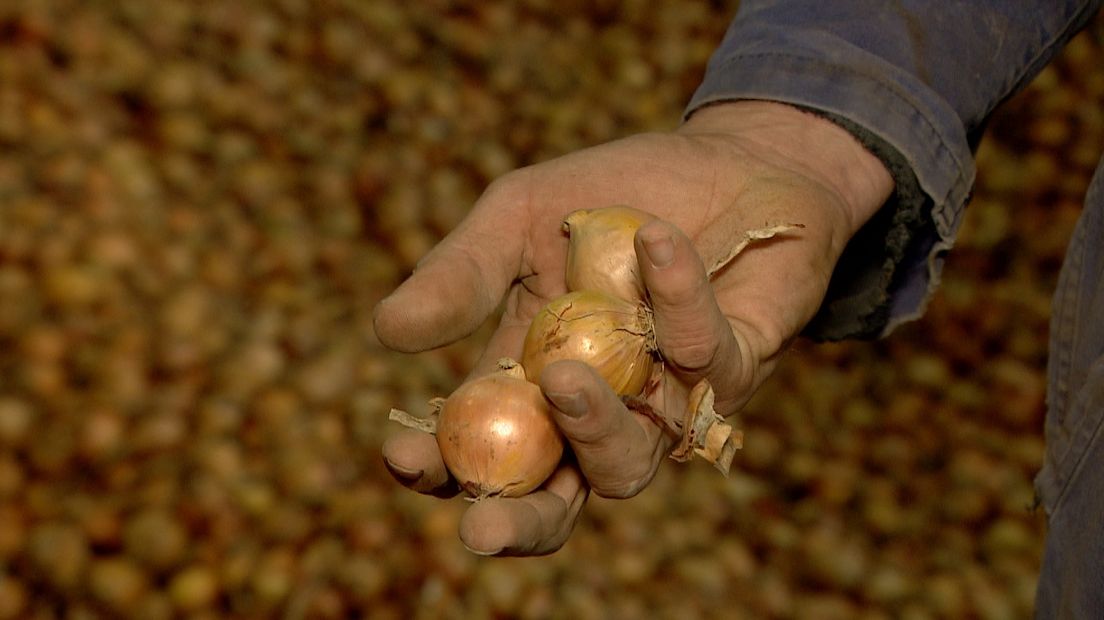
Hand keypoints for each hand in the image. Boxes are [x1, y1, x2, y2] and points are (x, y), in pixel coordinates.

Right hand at [374, 101, 892, 554]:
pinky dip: (677, 299)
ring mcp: (665, 402)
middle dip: (516, 522)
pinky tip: (658, 240)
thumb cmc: (612, 196)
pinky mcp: (736, 371)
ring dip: (593, 430)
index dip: (437, 468)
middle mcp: (596, 411)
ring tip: (563, 378)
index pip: (477, 450)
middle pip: (553, 500)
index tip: (402, 453)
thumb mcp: (519, 218)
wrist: (727, 160)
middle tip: (482, 533)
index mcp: (528, 380)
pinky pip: (704, 359)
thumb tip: (387, 330)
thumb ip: (463, 273)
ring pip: (627, 464)